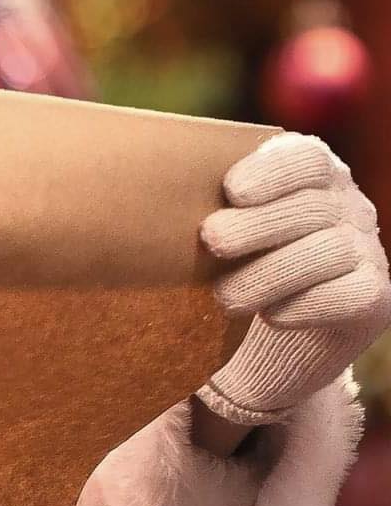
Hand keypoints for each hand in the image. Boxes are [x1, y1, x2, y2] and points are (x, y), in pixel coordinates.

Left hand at [199, 132, 390, 426]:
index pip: (304, 158)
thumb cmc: (227, 272)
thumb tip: (138, 185)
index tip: (231, 191)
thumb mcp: (213, 234)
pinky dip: (305, 305)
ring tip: (224, 297)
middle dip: (257, 225)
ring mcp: (367, 252)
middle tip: (212, 241)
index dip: (271, 172)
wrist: (260, 347)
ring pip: (328, 251)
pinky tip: (272, 316)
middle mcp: (348, 208)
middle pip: (311, 206)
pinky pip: (348, 296)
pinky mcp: (374, 300)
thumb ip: (197, 206)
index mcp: (312, 178)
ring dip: (270, 274)